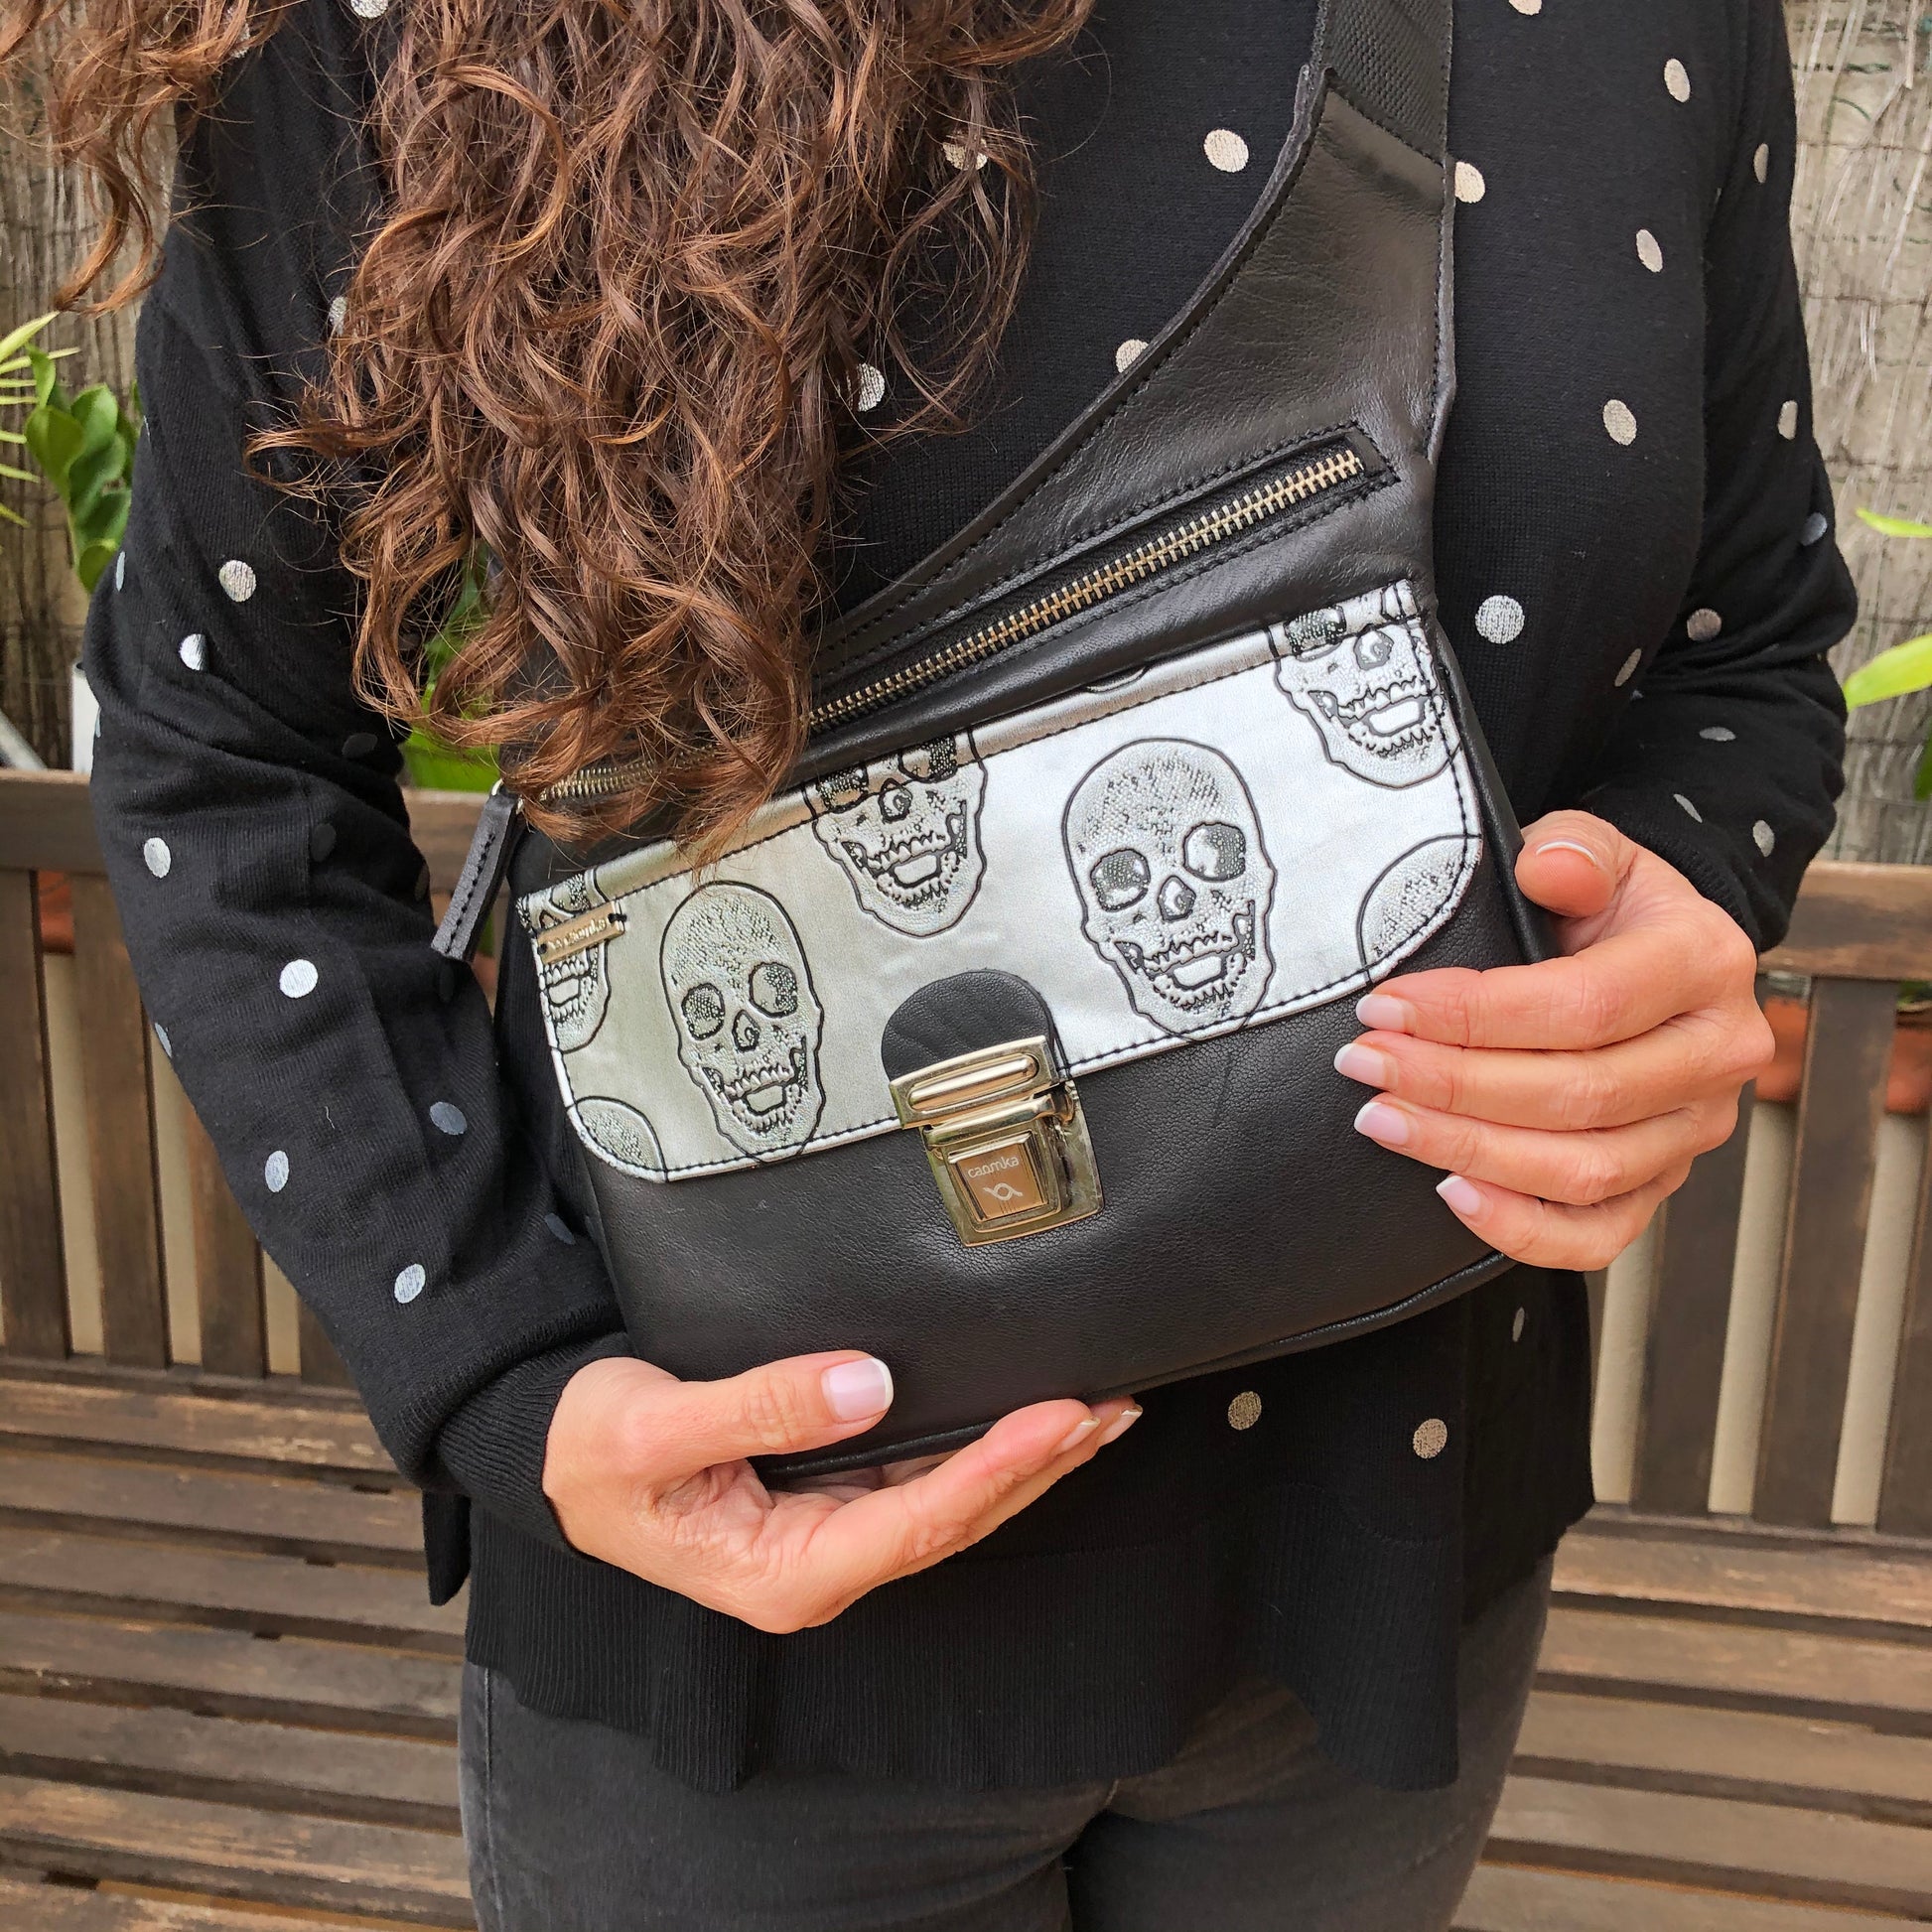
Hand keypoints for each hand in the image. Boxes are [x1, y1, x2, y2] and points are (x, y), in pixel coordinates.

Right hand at [543, 1352, 1139, 1632]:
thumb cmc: (594, 1452)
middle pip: (954, 1523)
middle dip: (1037, 1468)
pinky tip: (1027, 1422)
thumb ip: (759, 1405)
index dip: (993, 1472)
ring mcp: (829, 1537)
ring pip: (950, 1507)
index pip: (915, 1524)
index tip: (1056, 1417)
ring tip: (1098, 1412)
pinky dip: (982, 1450)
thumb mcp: (652, 1428)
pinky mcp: (831, 1501)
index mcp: (783, 1571)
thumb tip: (866, 1383)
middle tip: (1111, 1408)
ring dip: (1025, 1462)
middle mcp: (820, 1566)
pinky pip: (924, 1482)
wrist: (557, 1457)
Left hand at [1335, 808, 1772, 1269]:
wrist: (1651, 951)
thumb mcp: (1595, 850)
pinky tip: (1453, 1193)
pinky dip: (1524, 1230)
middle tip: (1365, 1064)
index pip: (1584, 1005)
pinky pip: (1600, 1234)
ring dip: (1470, 1151)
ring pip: (1583, 1170)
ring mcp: (1695, 1129)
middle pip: (1579, 1094)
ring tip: (1383, 1120)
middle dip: (1453, 1084)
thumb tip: (1546, 867)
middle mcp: (1717, 1054)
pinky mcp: (1664, 1181)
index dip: (1475, 1015)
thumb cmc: (1606, 903)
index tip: (1386, 1007)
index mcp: (1705, 961)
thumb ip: (1574, 848)